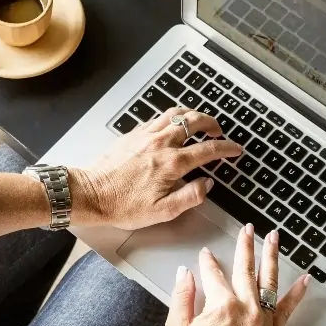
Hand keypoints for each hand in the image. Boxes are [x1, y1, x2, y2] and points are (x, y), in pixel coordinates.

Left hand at [71, 107, 241, 229]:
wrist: (90, 194)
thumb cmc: (122, 205)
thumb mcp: (163, 211)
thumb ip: (190, 196)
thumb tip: (206, 185)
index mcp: (172, 164)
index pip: (208, 150)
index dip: (226, 148)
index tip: (235, 149)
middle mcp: (160, 144)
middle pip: (194, 121)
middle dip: (212, 123)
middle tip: (218, 131)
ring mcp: (145, 136)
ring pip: (175, 113)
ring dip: (192, 114)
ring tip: (199, 121)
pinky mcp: (132, 134)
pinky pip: (157, 118)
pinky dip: (170, 118)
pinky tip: (171, 125)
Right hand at [166, 226, 309, 325]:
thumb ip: (182, 296)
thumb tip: (185, 273)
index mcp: (220, 304)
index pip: (213, 274)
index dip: (207, 262)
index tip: (205, 255)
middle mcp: (245, 307)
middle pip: (245, 269)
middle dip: (245, 246)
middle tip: (248, 229)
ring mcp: (262, 320)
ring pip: (268, 281)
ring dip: (271, 257)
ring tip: (274, 239)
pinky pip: (287, 310)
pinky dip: (297, 294)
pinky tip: (305, 279)